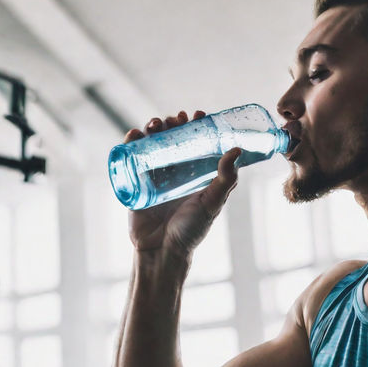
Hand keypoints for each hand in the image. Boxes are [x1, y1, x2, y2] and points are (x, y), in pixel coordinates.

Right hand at [123, 110, 241, 258]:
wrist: (162, 251)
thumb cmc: (191, 230)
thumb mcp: (212, 203)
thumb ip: (225, 179)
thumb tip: (236, 151)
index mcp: (194, 173)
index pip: (195, 142)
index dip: (196, 126)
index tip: (199, 115)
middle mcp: (174, 171)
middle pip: (171, 138)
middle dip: (172, 123)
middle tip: (175, 119)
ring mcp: (154, 175)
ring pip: (151, 143)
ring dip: (152, 128)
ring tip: (156, 124)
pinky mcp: (136, 182)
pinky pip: (131, 157)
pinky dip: (131, 141)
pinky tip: (135, 134)